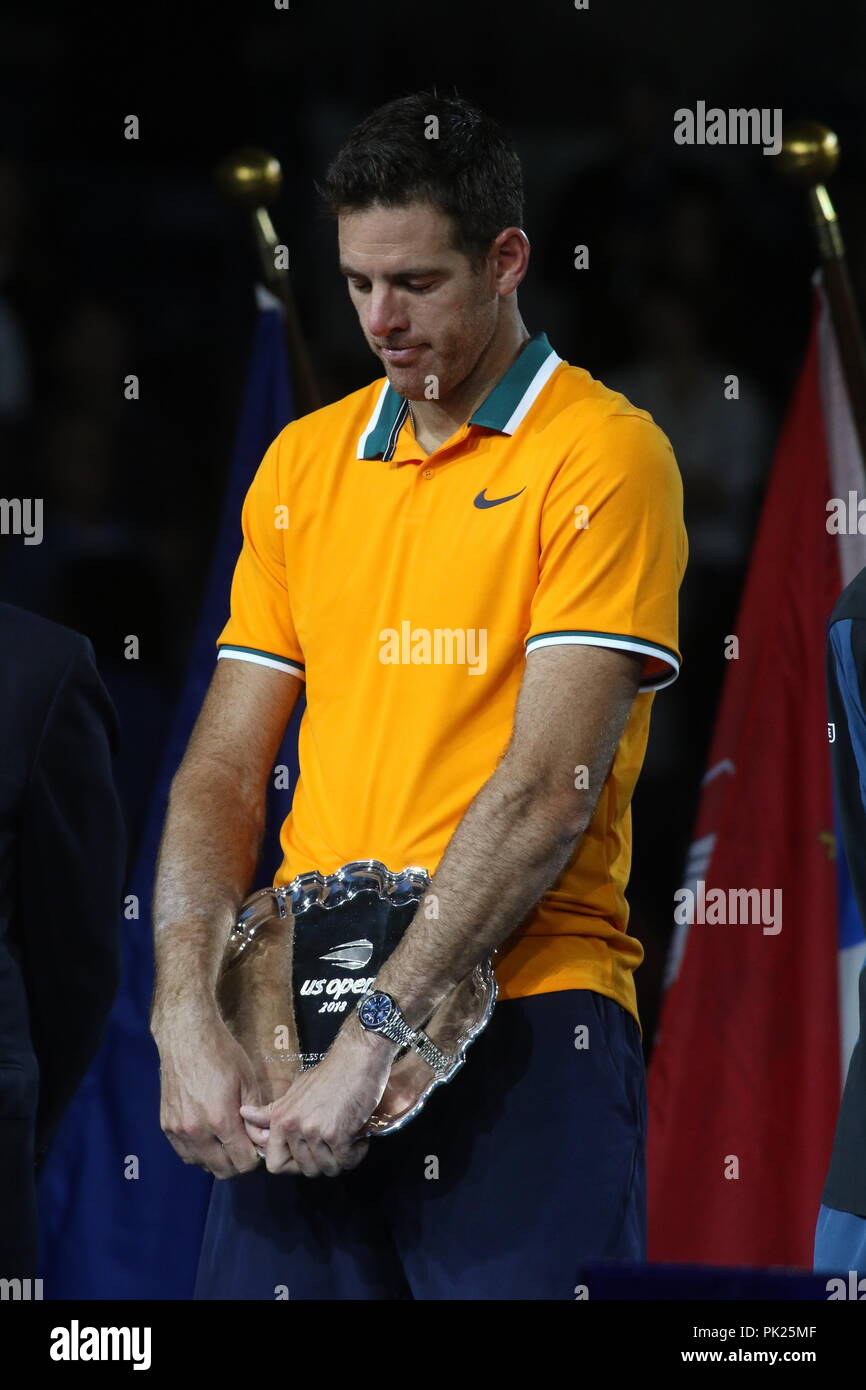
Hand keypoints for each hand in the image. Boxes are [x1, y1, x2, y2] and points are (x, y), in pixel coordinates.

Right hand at [153, 1004, 266, 1178]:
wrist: (187, 1038)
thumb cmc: (223, 1055)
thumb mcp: (247, 1081)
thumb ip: (255, 1117)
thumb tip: (262, 1141)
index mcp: (220, 1119)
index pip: (243, 1162)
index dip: (255, 1158)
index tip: (257, 1146)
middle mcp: (196, 1130)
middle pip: (222, 1170)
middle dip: (238, 1163)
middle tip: (244, 1146)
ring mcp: (178, 1130)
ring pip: (201, 1165)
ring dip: (217, 1160)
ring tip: (225, 1141)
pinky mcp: (166, 1126)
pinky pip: (185, 1153)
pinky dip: (199, 1152)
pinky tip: (208, 1137)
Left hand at [240, 1026, 395, 1176]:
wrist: (357, 1057)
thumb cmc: (330, 1074)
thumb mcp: (295, 1091)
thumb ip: (273, 1111)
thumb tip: (244, 1114)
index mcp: (280, 1118)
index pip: (274, 1164)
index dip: (293, 1166)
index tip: (307, 1154)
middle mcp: (292, 1126)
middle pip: (305, 1169)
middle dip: (322, 1161)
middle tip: (333, 1144)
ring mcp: (313, 1131)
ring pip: (327, 1169)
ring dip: (341, 1158)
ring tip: (347, 1138)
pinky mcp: (336, 1134)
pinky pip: (346, 1161)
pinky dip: (356, 1153)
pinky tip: (359, 1137)